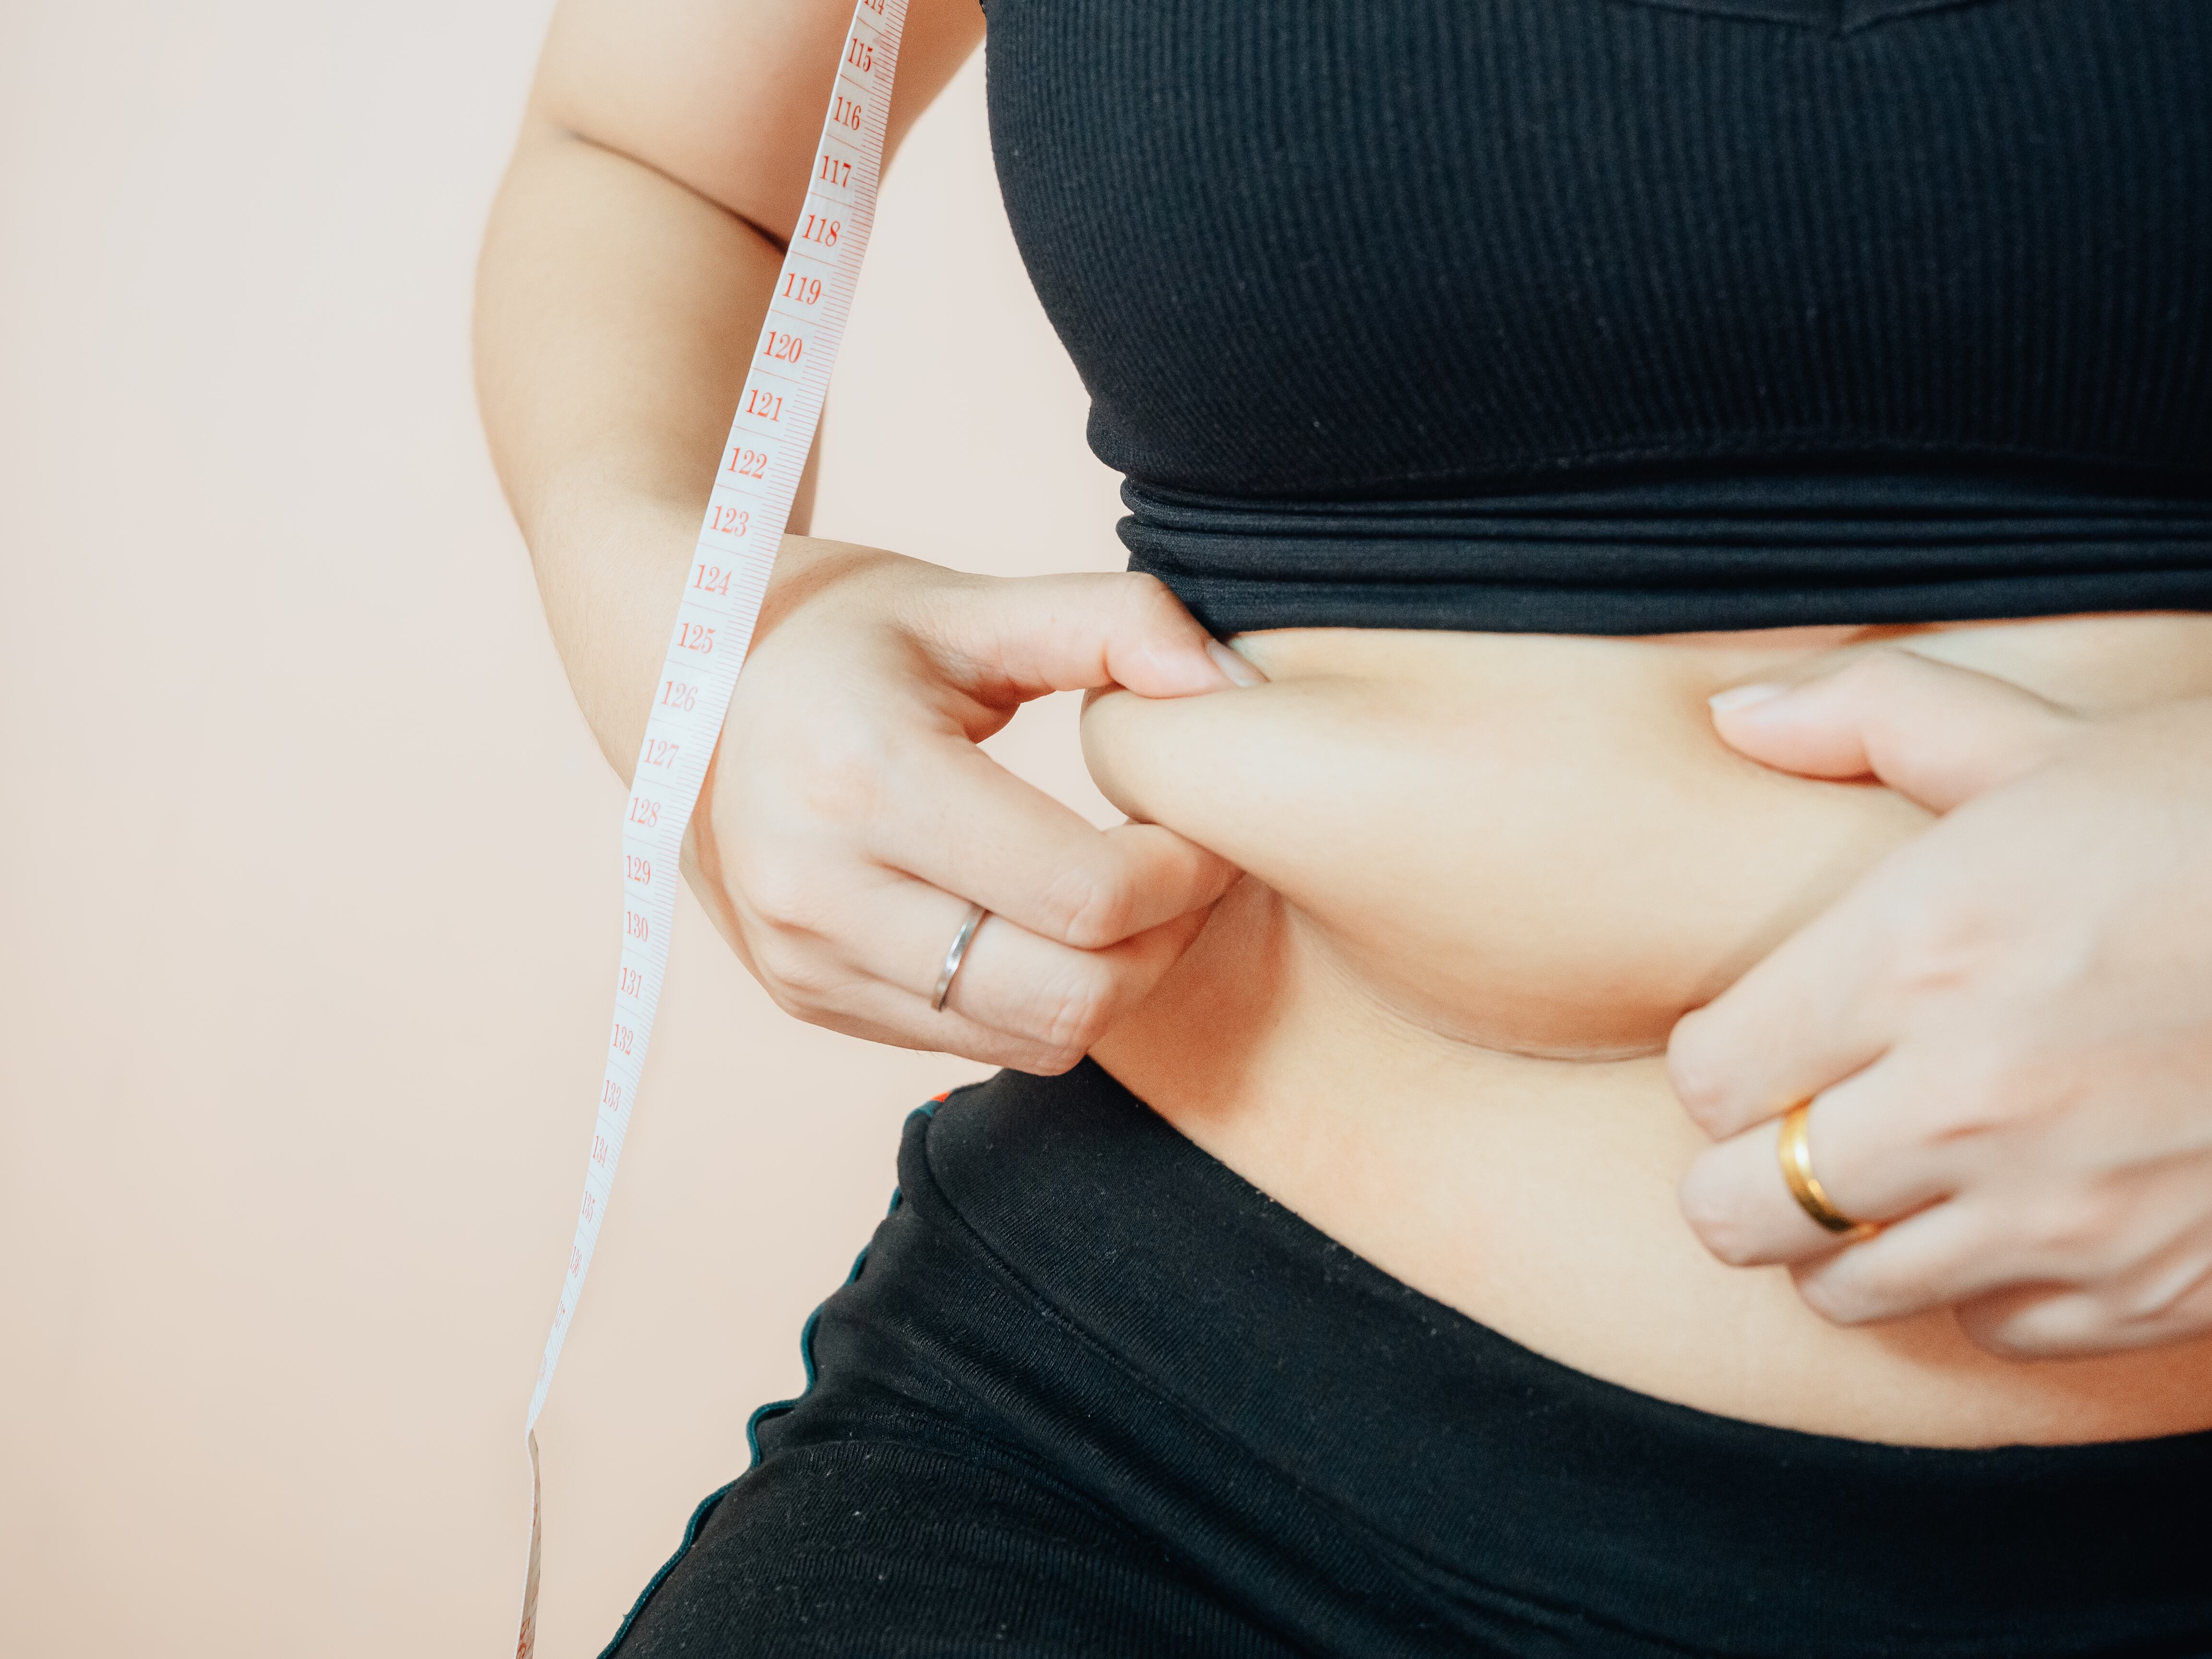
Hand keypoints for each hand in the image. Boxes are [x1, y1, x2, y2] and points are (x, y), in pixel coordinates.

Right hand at [683, 538, 1258, 1073]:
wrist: (674, 674)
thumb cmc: (838, 629)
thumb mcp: (969, 603)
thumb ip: (1116, 623)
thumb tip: (1233, 688)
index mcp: (863, 784)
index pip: (1087, 896)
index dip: (1185, 870)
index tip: (1202, 819)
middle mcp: (820, 896)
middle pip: (1070, 998)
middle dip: (1164, 942)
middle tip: (1186, 869)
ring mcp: (806, 965)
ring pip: (1031, 1039)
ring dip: (1111, 979)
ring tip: (1126, 893)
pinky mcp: (808, 1000)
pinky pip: (973, 1040)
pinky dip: (1038, 994)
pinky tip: (1042, 916)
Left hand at [1670, 649, 2211, 1357]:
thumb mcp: (2051, 741)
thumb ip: (1870, 717)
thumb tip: (1732, 712)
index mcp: (1918, 958)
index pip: (1708, 1076)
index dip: (1719, 1059)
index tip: (1759, 1038)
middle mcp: (1968, 1102)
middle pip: (1735, 1209)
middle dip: (1740, 1171)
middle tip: (1789, 1126)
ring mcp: (2059, 1212)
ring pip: (1842, 1288)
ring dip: (1842, 1237)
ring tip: (1887, 1171)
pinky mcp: (2147, 1288)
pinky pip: (1986, 1329)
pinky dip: (1975, 1282)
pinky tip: (2007, 1209)